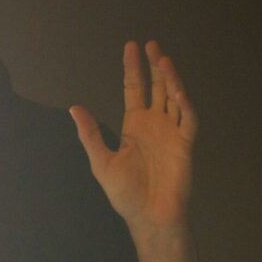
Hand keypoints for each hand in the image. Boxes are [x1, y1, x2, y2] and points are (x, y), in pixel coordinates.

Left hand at [70, 40, 197, 231]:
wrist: (148, 217)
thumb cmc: (126, 194)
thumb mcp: (102, 162)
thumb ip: (90, 135)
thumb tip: (74, 108)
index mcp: (135, 126)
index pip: (134, 88)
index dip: (133, 68)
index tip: (131, 46)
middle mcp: (155, 124)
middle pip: (157, 87)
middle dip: (154, 66)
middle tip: (151, 45)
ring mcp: (171, 132)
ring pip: (174, 97)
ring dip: (170, 79)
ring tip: (163, 59)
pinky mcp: (184, 144)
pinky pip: (187, 119)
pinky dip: (184, 104)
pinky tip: (177, 90)